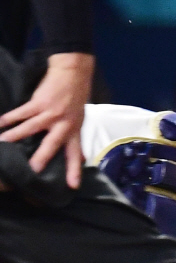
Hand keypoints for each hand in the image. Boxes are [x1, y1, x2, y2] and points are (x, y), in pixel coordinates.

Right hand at [0, 53, 93, 188]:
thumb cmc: (74, 101)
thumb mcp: (79, 122)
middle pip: (52, 144)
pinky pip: (21, 113)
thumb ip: (74, 139)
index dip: (74, 170)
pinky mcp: (39, 103)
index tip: (72, 186)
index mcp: (74, 132)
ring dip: (15, 136)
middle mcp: (63, 125)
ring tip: (3, 144)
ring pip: (30, 128)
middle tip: (32, 170)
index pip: (75, 155)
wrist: (72, 75)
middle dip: (42, 158)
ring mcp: (50, 114)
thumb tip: (80, 159)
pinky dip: (8, 119)